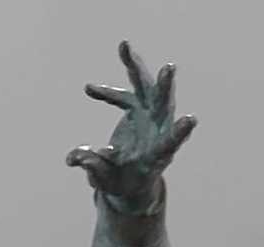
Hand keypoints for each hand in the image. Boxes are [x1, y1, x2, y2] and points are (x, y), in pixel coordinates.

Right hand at [67, 42, 196, 212]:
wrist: (130, 180)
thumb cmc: (122, 185)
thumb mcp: (106, 182)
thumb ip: (92, 168)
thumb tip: (73, 158)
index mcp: (156, 156)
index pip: (170, 144)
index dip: (179, 133)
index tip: (191, 119)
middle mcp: (158, 133)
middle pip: (164, 107)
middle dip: (164, 87)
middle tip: (168, 68)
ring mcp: (151, 118)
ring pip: (147, 89)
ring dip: (136, 67)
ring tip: (124, 45)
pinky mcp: (139, 110)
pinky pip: (125, 95)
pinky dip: (108, 93)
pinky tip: (89, 89)